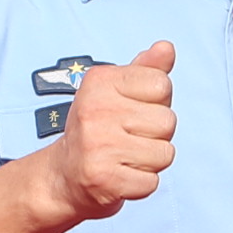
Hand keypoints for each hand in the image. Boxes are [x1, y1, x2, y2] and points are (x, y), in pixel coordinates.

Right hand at [44, 40, 175, 222]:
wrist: (64, 175)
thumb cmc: (98, 127)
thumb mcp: (116, 91)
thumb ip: (145, 69)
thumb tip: (167, 48)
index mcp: (99, 81)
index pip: (162, 85)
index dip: (155, 102)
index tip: (131, 110)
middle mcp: (95, 110)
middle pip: (168, 121)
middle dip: (155, 134)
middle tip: (127, 138)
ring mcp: (98, 145)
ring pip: (165, 153)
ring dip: (150, 161)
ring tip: (124, 156)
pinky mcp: (104, 179)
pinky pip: (152, 182)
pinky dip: (141, 184)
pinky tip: (119, 175)